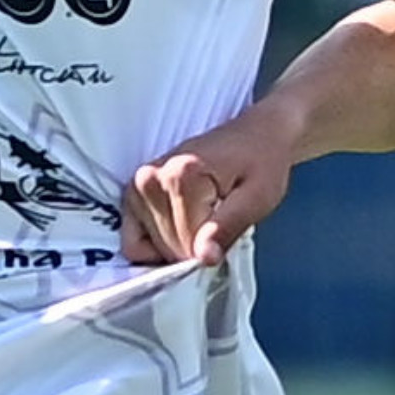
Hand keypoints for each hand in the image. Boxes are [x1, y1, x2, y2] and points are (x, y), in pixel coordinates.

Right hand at [122, 108, 295, 265]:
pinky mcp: (134, 193)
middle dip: (194, 249)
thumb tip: (204, 258)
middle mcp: (152, 178)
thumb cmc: (262, 163)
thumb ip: (228, 228)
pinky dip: (155, 245)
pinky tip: (180, 229)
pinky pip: (133, 240)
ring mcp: (139, 185)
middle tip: (217, 224)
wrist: (256, 136)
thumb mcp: (258, 198)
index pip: (186, 246)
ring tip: (202, 219)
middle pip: (167, 248)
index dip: (210, 250)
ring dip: (176, 246)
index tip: (227, 231)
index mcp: (181, 175)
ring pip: (150, 248)